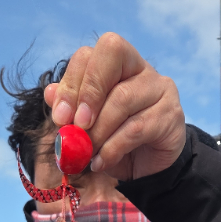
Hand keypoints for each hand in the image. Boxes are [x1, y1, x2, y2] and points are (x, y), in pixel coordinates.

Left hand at [44, 33, 185, 181]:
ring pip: (122, 98)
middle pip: (112, 53)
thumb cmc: (116, 140)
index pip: (90, 53)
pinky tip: (101, 162)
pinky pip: (136, 129)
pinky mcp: (171, 116)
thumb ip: (70, 109)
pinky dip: (112, 149)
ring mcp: (160, 89)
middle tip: (77, 125)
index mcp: (117, 63)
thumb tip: (49, 93)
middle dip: (88, 91)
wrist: (147, 169)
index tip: (60, 116)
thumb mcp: (88, 126)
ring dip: (98, 131)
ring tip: (87, 152)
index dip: (72, 81)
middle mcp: (141, 68)